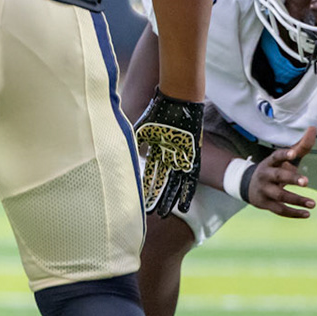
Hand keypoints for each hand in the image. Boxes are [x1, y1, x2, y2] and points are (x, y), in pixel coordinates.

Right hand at [132, 90, 203, 214]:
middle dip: (158, 198)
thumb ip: (134, 145)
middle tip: (154, 215)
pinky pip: (190, 178)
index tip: (142, 203)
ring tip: (166, 214)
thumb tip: (123, 158)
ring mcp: (181, 157)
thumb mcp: (142, 130)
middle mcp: (169, 156)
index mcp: (157, 150)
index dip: (146, 189)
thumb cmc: (159, 112)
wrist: (178, 101)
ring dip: (170, 199)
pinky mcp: (193, 156)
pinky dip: (187, 191)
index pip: (150, 175)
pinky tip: (184, 203)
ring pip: (175, 183)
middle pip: (163, 182)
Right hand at [246, 126, 316, 217]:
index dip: (284, 155)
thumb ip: (301, 146)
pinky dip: (293, 213)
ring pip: (280, 196)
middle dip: (292, 179)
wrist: (247, 185)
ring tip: (313, 204)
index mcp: (270, 162)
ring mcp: (264, 190)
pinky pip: (279, 210)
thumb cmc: (274, 170)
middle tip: (307, 182)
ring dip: (296, 200)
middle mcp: (265, 175)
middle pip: (278, 176)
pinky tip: (306, 214)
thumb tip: (313, 128)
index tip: (293, 154)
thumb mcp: (284, 159)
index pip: (276, 156)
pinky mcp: (265, 204)